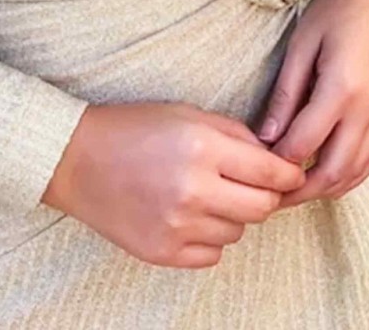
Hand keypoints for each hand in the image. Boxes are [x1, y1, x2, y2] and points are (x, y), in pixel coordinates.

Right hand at [41, 99, 306, 268]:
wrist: (77, 159)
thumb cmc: (134, 128)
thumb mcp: (187, 113)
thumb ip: (235, 135)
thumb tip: (274, 161)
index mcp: (202, 147)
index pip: (270, 172)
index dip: (287, 174)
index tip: (291, 175)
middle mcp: (193, 189)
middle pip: (262, 209)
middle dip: (265, 197)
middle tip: (251, 185)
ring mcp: (177, 226)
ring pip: (238, 232)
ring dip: (232, 215)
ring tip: (206, 194)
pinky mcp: (163, 252)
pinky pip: (212, 254)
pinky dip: (209, 237)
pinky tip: (189, 215)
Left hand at [256, 0, 368, 208]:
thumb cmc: (337, 9)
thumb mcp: (301, 44)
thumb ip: (285, 93)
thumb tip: (266, 135)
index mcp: (343, 88)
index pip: (304, 144)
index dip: (277, 162)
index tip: (254, 168)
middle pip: (333, 170)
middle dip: (300, 190)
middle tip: (272, 197)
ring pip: (356, 171)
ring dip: (326, 188)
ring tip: (296, 193)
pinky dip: (351, 175)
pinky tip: (330, 177)